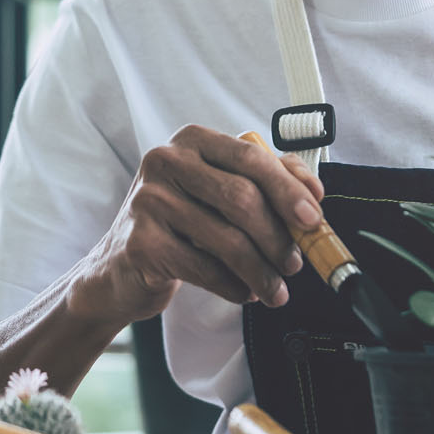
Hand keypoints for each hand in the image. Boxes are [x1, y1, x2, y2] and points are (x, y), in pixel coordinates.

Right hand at [74, 126, 325, 321]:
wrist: (120, 268)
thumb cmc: (179, 225)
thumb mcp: (219, 192)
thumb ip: (266, 181)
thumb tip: (313, 189)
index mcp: (192, 141)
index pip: (251, 157)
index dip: (289, 189)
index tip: (314, 218)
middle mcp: (166, 161)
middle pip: (242, 198)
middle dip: (279, 237)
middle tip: (296, 264)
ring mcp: (149, 200)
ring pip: (228, 239)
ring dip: (261, 271)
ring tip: (275, 288)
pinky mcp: (141, 241)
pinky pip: (205, 268)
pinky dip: (233, 286)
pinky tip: (243, 292)